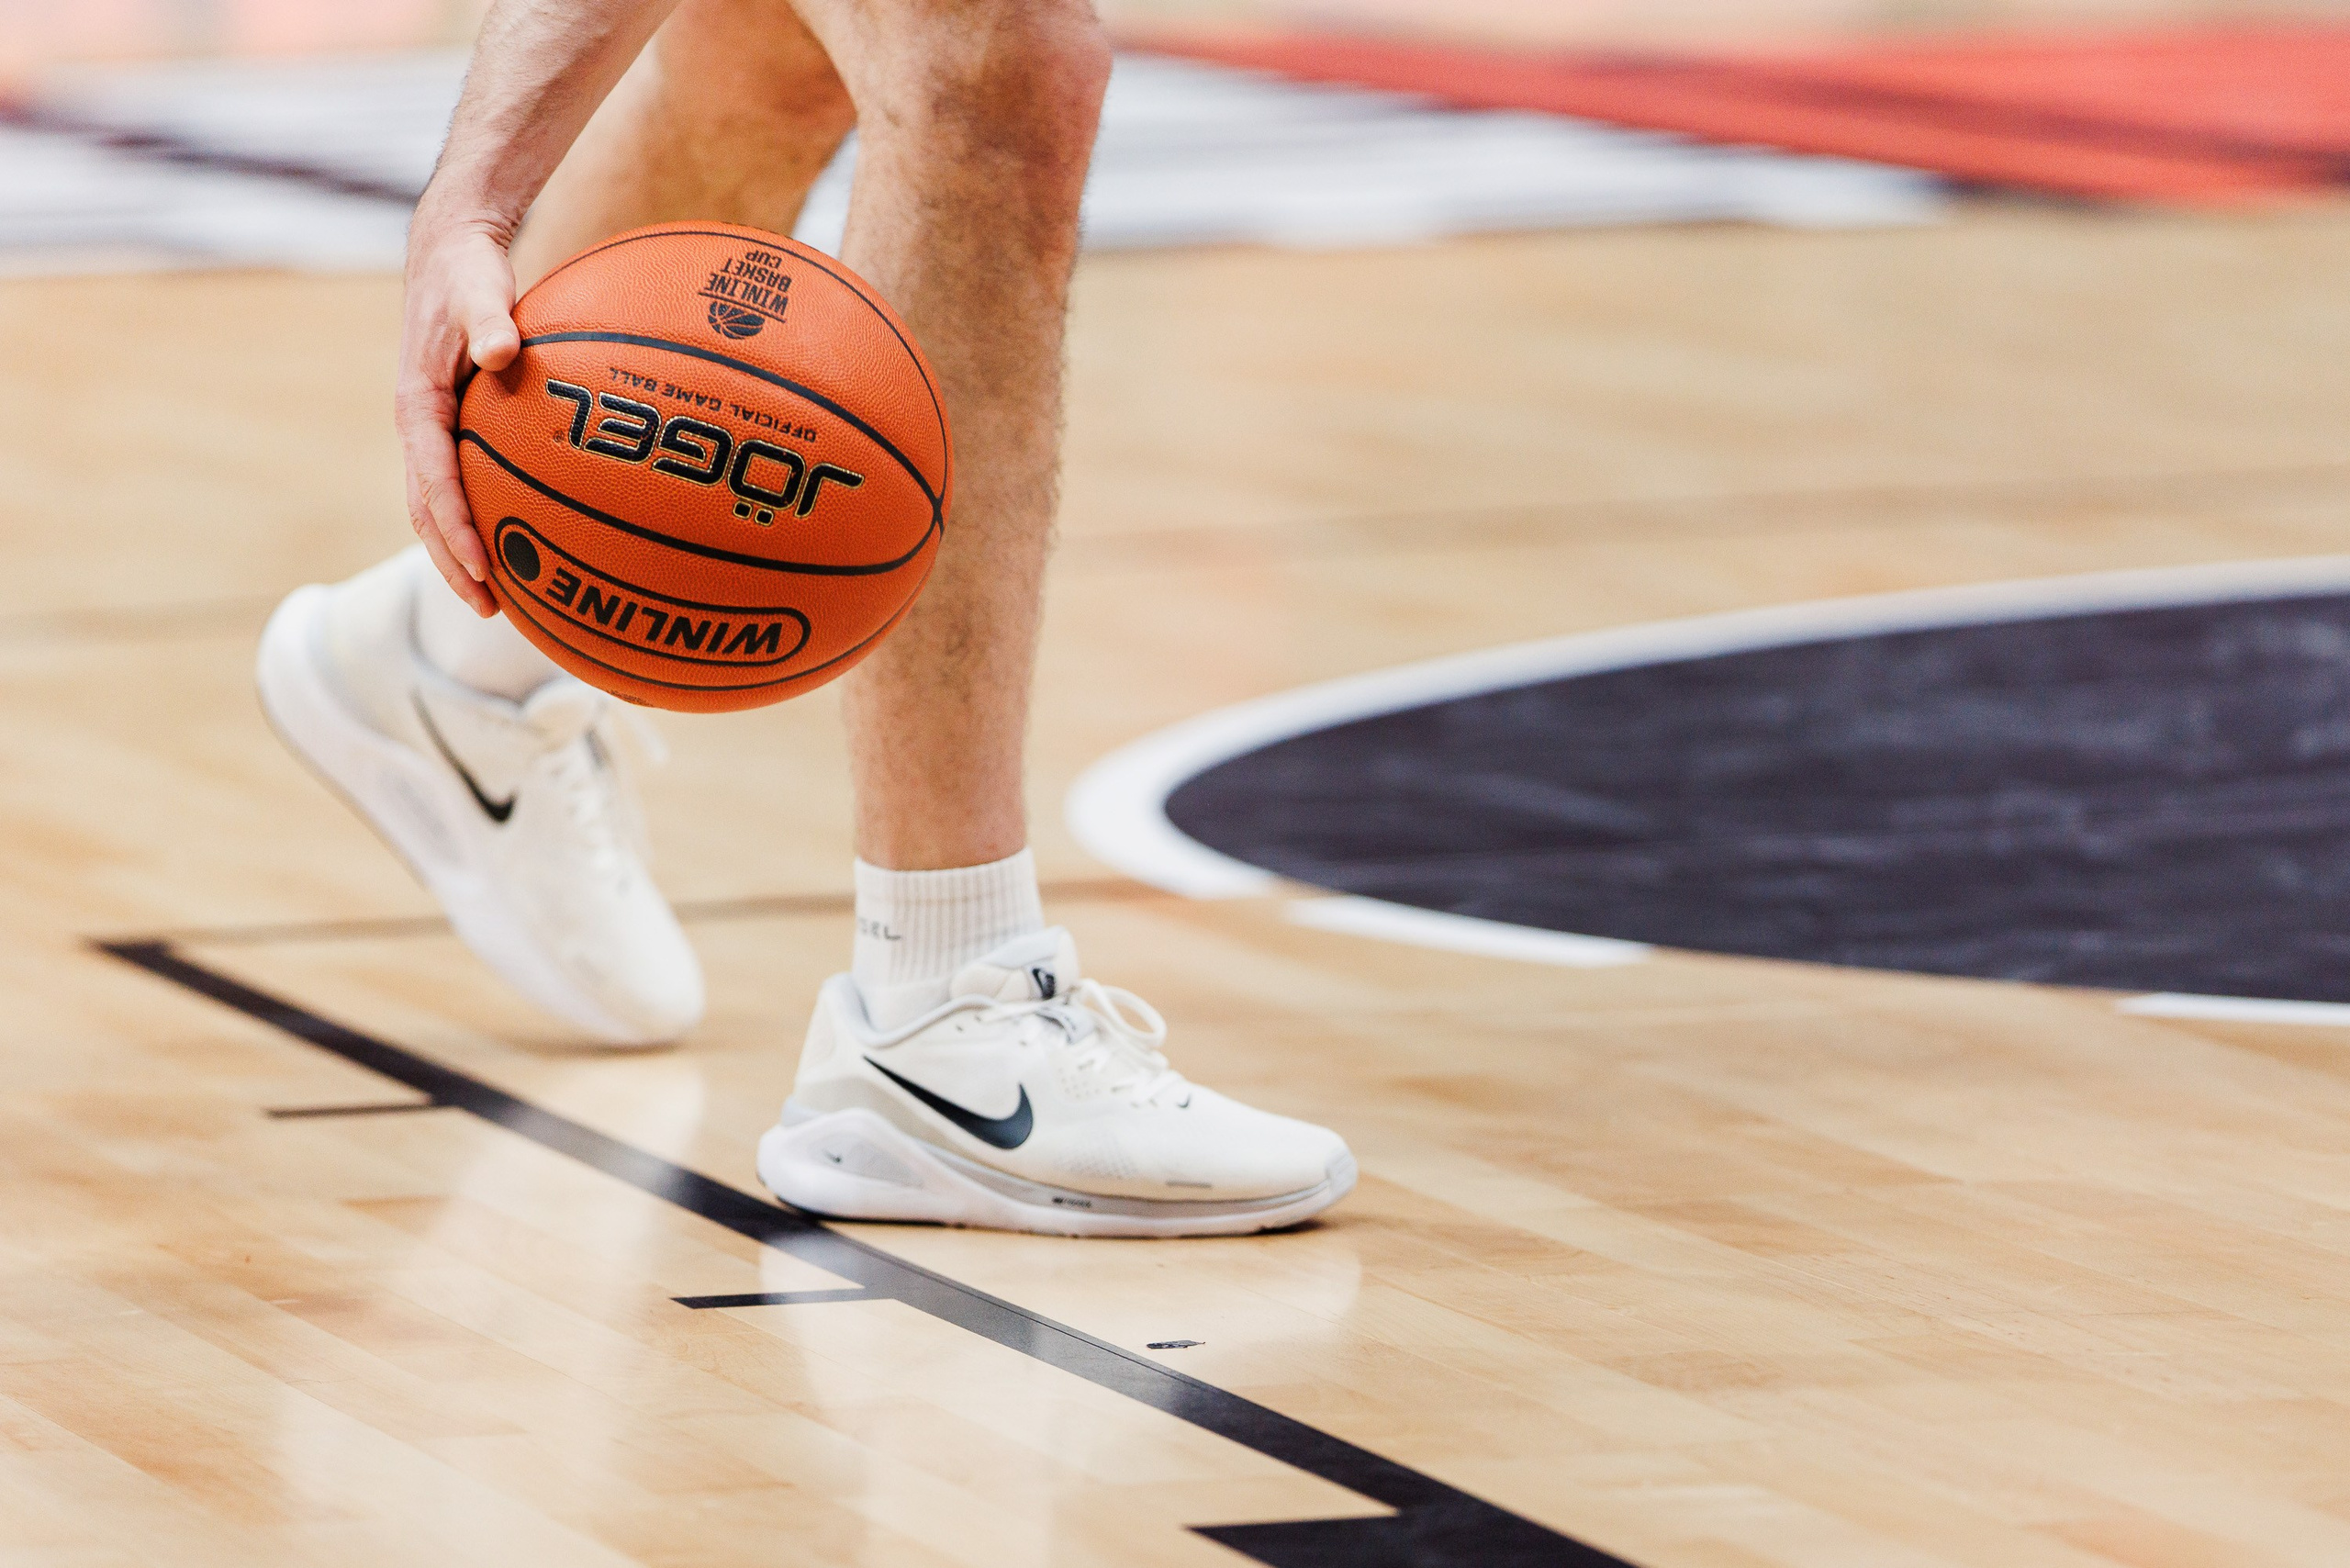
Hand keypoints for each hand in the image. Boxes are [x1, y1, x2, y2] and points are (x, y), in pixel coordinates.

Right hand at [396, 208, 521, 616]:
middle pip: (429, 511)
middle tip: (492, 609)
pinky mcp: (454, 428)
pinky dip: (482, 519)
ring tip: (501, 598)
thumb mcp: (478, 290)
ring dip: (464, 552)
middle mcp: (419, 427)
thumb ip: (490, 321)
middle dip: (456, 562)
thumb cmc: (468, 273)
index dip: (455, 529)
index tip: (482, 566)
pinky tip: (525, 541)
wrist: (450, 253)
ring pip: (441, 506)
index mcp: (417, 406)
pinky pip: (463, 485)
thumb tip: (502, 352)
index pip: (433, 483)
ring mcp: (434, 432)